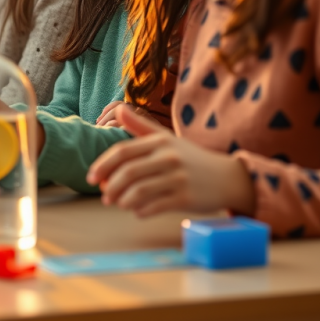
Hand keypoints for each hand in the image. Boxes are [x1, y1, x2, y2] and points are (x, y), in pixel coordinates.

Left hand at [86, 104, 254, 216]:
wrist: (227, 177)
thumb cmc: (191, 157)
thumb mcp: (166, 138)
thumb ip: (140, 126)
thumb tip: (117, 110)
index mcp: (160, 141)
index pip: (123, 152)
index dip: (103, 165)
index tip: (91, 177)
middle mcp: (168, 157)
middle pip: (128, 173)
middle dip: (110, 186)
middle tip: (103, 196)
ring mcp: (177, 178)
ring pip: (139, 191)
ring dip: (123, 200)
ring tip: (117, 203)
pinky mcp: (186, 198)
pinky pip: (155, 206)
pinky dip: (140, 210)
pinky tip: (136, 211)